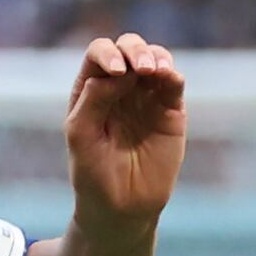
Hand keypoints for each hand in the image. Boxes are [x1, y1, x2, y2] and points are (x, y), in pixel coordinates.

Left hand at [64, 36, 187, 226]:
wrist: (122, 206)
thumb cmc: (93, 172)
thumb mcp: (80, 133)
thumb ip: (94, 98)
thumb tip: (122, 72)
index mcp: (92, 89)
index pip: (99, 55)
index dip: (107, 54)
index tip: (116, 72)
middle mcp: (120, 87)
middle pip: (128, 48)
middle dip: (134, 50)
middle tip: (139, 69)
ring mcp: (146, 97)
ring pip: (155, 58)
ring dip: (156, 57)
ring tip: (155, 71)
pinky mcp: (170, 111)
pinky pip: (174, 83)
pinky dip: (173, 74)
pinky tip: (169, 78)